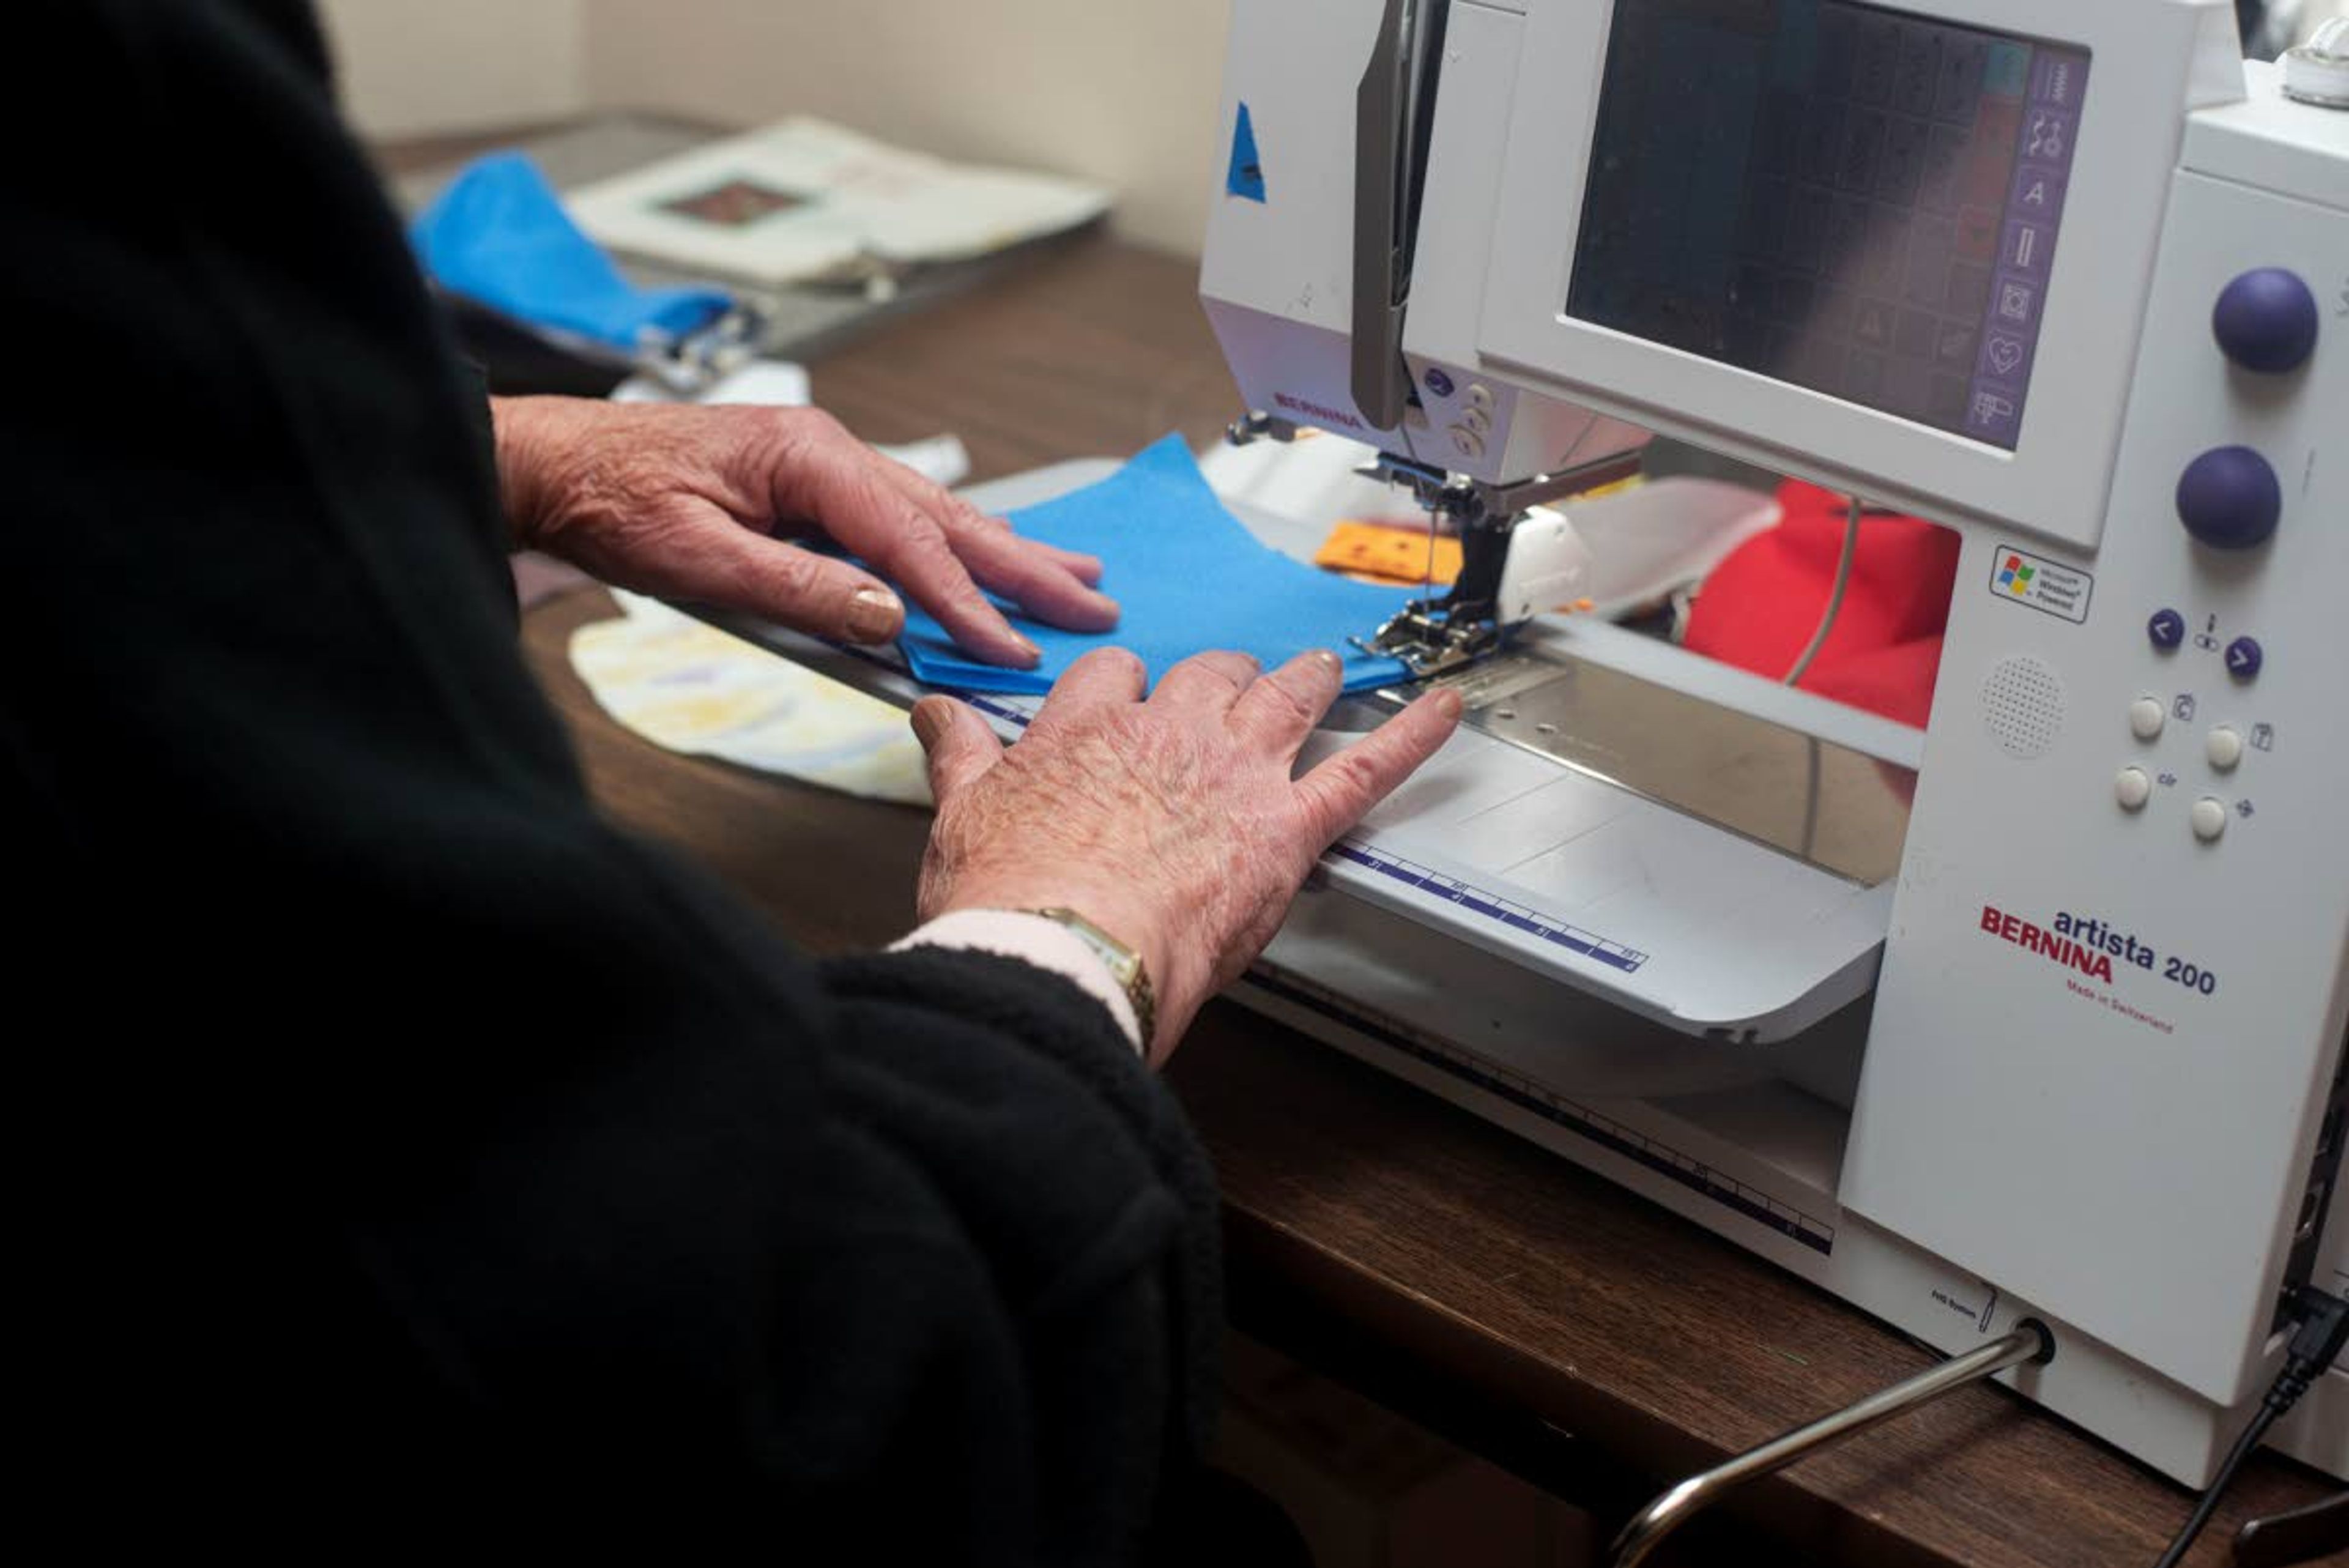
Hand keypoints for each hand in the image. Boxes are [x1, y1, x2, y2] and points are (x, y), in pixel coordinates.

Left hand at [492, 396, 1117, 667]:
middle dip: (1025, 567)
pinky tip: (991, 555)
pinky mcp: (812, 489)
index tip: (1012, 648)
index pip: (909, 542)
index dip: (966, 603)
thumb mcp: (699, 558)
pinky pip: (902, 521)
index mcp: (808, 458)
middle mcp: (828, 452)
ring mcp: (824, 466)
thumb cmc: (613, 500)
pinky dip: (955, 546)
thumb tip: (888, 619)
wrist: (553, 464)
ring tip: (1073, 575)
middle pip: (948, 519)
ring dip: (1006, 551)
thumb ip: (798, 591)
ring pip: (935, 516)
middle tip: (1093, 602)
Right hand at [910, 647, 1461, 1062]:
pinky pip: (1365, 769)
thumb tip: (933, 715)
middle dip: (1223, 677)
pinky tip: (1444, 708)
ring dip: (1305, 680)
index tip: (1127, 701)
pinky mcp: (1288, 827)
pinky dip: (1412, 736)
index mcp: (1088, 731)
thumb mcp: (962, 817)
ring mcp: (1235, 776)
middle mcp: (1169, 736)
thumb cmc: (1013, 903)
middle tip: (1232, 686)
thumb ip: (957, 754)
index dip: (1125, 687)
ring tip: (1321, 670)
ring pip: (1284, 698)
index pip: (1114, 676)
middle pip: (1208, 674)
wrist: (1064, 954)